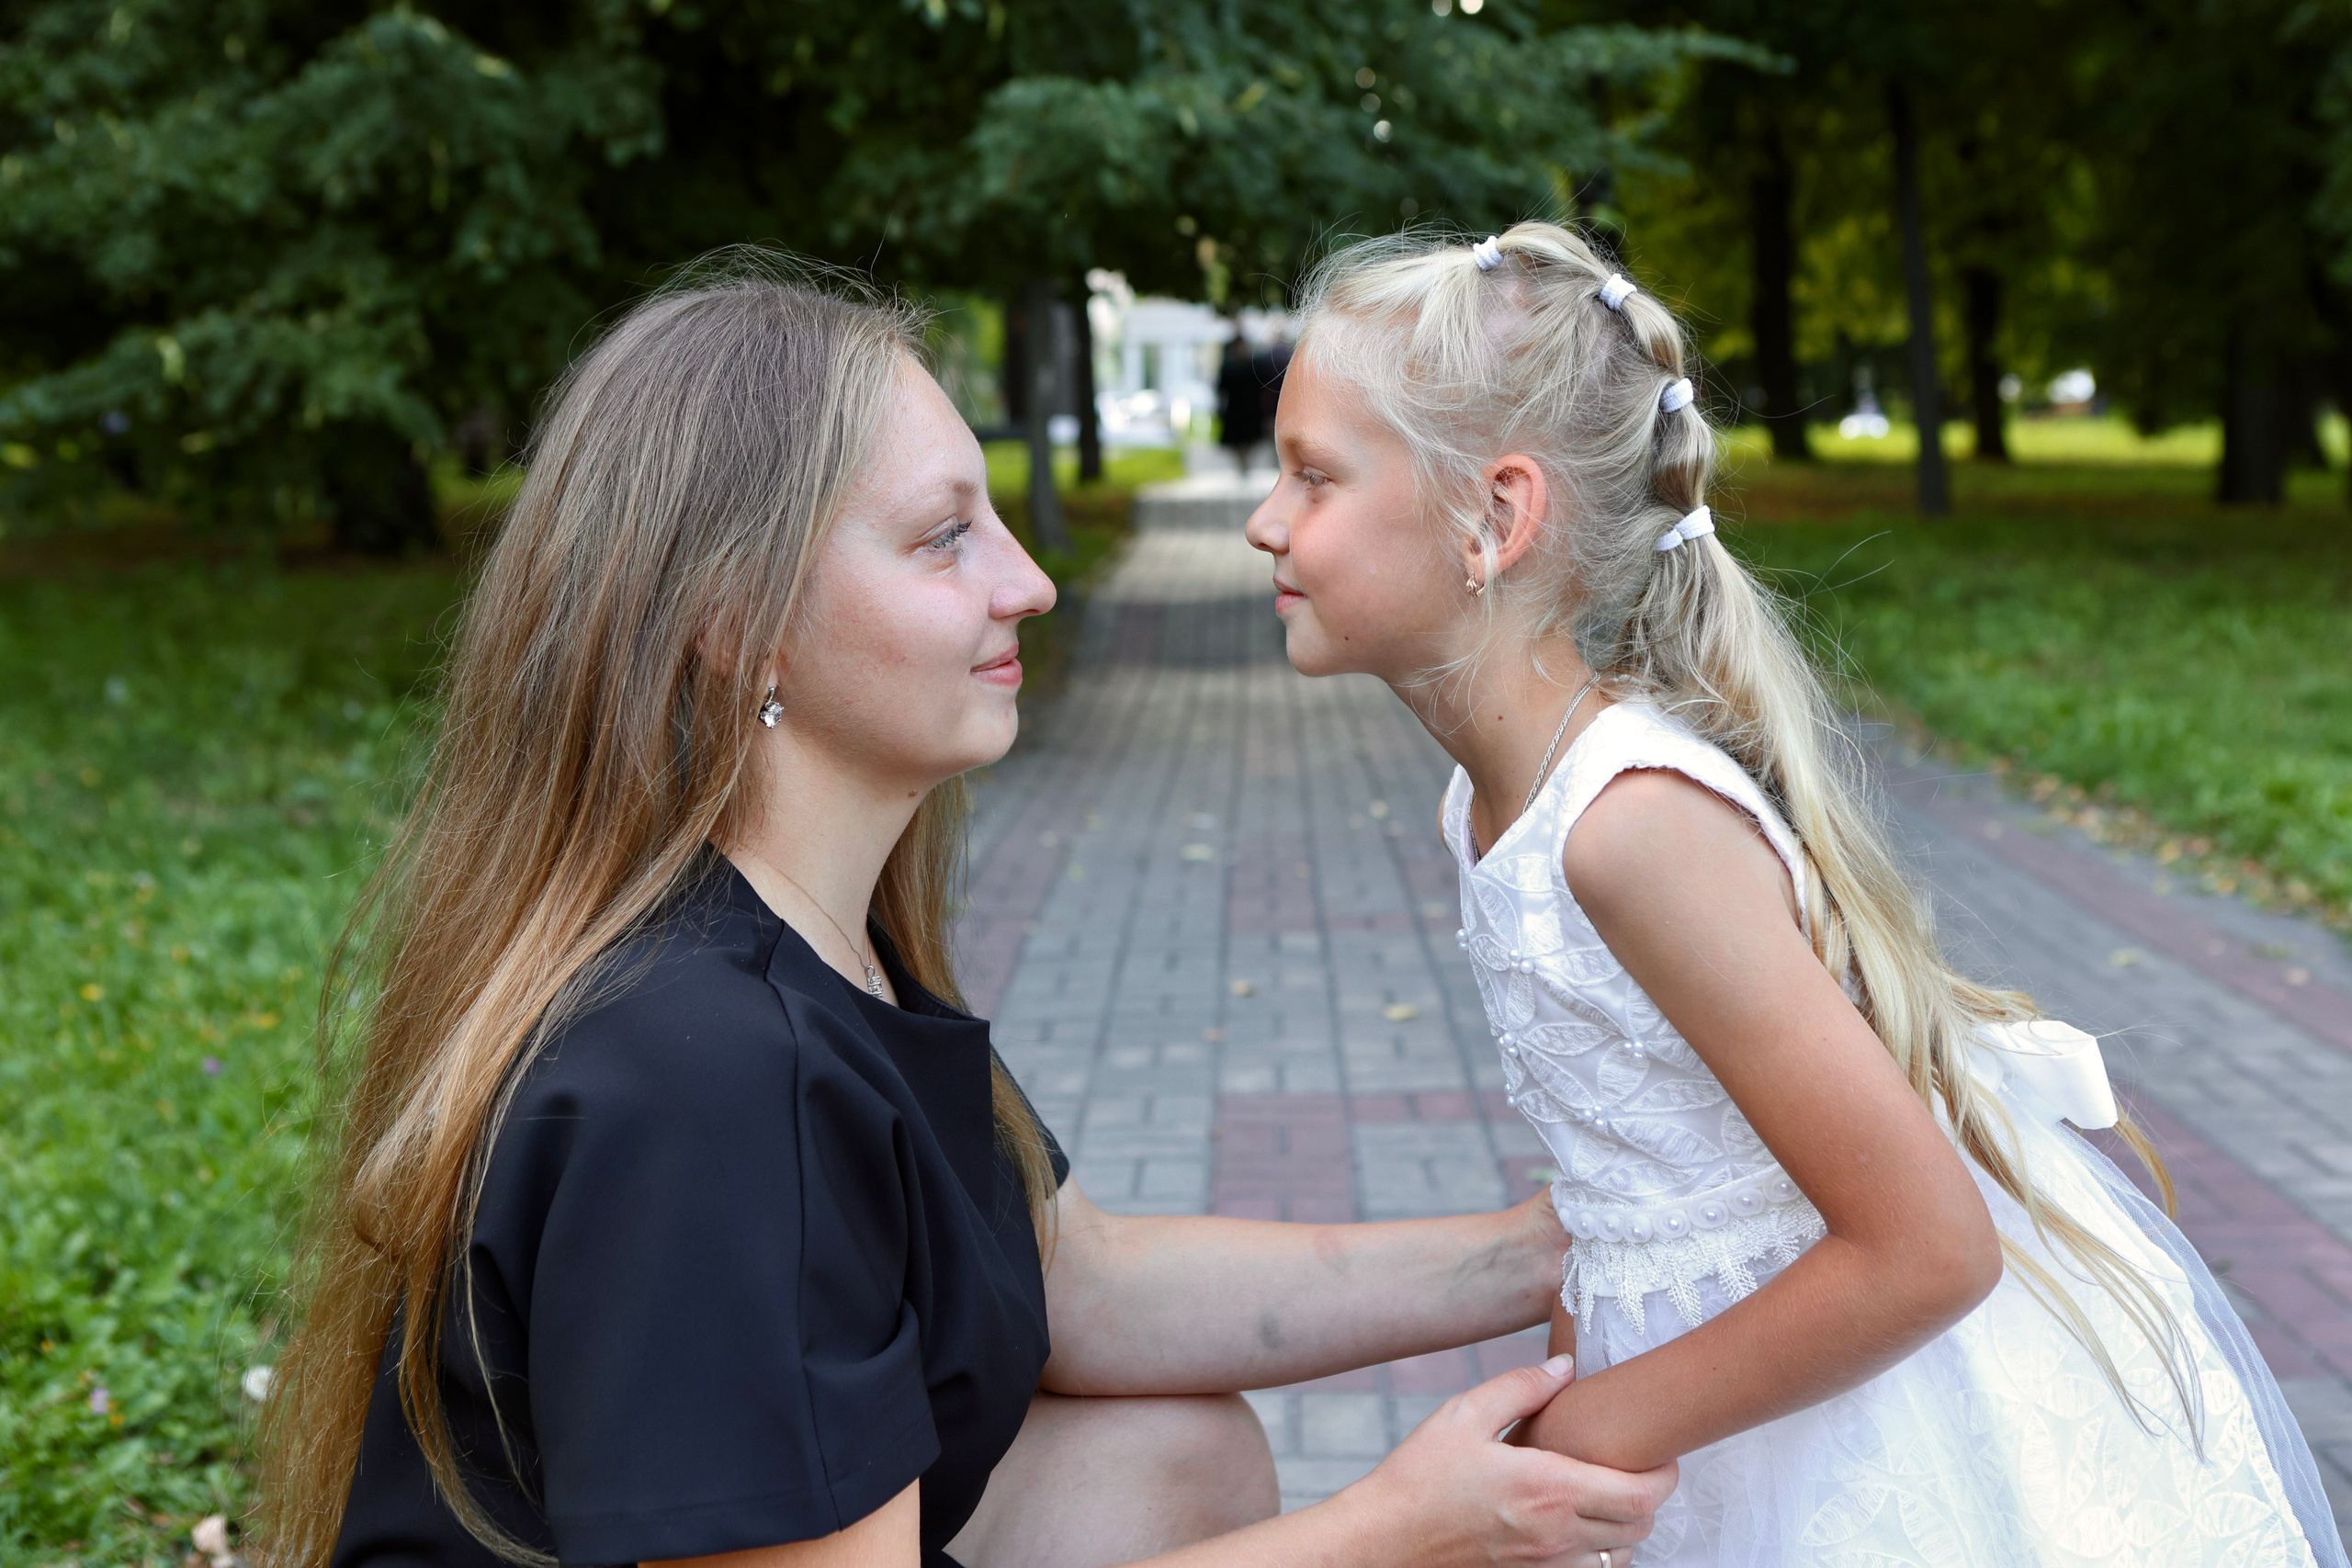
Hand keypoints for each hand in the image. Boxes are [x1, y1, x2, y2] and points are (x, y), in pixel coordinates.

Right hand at [1337, 1356, 1673, 1566]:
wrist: (1383, 1540)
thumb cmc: (1418, 1476)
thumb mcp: (1463, 1415)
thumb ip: (1521, 1387)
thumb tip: (1564, 1368)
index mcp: (1549, 1488)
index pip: (1642, 1495)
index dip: (1665, 1475)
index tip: (1661, 1454)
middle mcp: (1557, 1535)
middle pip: (1640, 1528)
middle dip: (1649, 1498)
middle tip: (1634, 1467)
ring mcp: (1545, 1566)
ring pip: (1618, 1558)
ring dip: (1624, 1530)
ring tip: (1604, 1496)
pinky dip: (1595, 1554)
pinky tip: (1572, 1525)